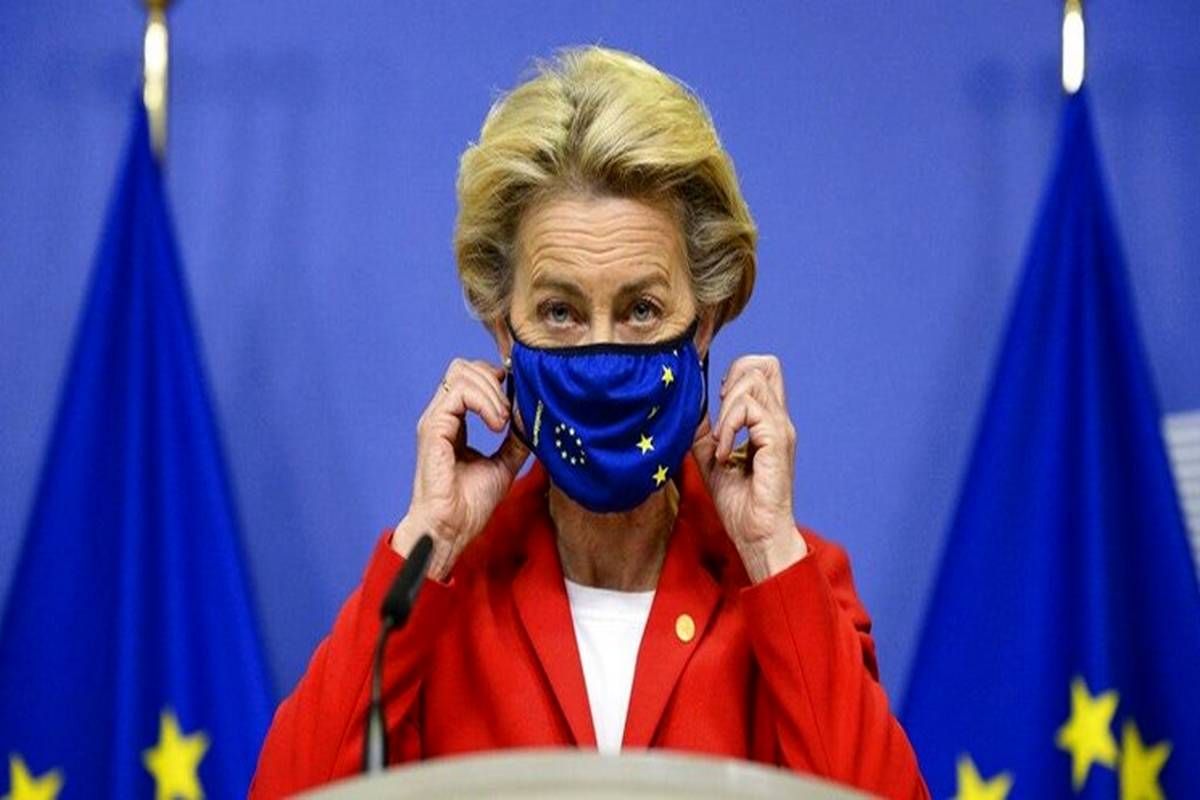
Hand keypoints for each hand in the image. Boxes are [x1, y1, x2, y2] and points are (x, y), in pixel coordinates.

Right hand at [393, 358, 527, 579]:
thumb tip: (532, 419)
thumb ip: (515, 441)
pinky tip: (497, 425)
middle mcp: (442, 417)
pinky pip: (459, 393)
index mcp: (454, 423)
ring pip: (461, 373)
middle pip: (464, 367)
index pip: (470, 378)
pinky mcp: (433, 428)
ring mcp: (435, 420)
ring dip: (492, 392)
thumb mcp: (504, 465)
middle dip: (494, 380)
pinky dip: (484, 402)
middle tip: (509, 413)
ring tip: (503, 421)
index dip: (496, 380)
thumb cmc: (469, 505)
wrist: (452, 529)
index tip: (517, 400)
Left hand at [692, 355, 807, 581]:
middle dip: (733, 378)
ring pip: (753, 382)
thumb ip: (706, 430)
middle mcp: (778, 419)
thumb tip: (689, 407)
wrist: (757, 535)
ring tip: (720, 443)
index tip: (720, 405)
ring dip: (726, 410)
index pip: (764, 370)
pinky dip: (728, 427)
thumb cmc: (740, 504)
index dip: (736, 373)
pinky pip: (750, 410)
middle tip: (721, 414)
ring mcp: (780, 429)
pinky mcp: (777, 441)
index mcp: (768, 421)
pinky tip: (724, 454)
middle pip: (765, 364)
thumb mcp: (711, 458)